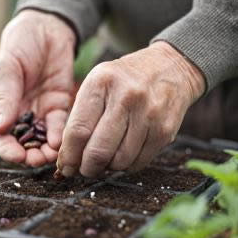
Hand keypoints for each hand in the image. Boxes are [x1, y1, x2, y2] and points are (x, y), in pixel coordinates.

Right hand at [0, 10, 74, 166]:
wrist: (47, 29)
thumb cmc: (19, 44)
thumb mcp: (8, 66)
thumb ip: (6, 97)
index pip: (1, 135)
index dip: (6, 149)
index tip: (15, 157)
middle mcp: (19, 113)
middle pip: (23, 142)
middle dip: (30, 155)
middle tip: (38, 161)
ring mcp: (40, 111)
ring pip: (42, 139)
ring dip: (46, 150)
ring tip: (52, 156)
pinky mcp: (59, 106)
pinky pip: (59, 126)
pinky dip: (59, 136)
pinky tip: (61, 142)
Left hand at [57, 41, 204, 177]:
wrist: (171, 67)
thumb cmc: (126, 79)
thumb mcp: (99, 82)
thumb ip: (80, 115)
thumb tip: (68, 158)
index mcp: (102, 82)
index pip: (78, 130)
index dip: (69, 156)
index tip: (66, 166)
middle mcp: (127, 97)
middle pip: (98, 151)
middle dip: (87, 168)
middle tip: (84, 169)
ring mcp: (149, 114)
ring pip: (120, 161)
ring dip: (108, 167)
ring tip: (105, 159)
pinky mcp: (165, 130)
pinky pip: (139, 162)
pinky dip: (127, 165)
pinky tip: (124, 155)